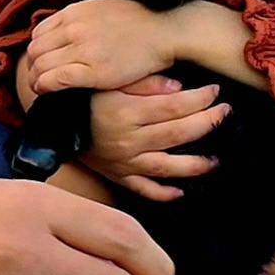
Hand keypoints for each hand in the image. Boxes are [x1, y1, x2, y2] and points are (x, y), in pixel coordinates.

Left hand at [17, 0, 188, 102]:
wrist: (164, 30)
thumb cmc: (140, 19)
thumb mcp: (103, 5)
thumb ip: (80, 16)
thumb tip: (65, 27)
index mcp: (75, 12)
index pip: (38, 32)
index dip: (37, 48)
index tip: (42, 58)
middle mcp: (73, 28)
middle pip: (36, 49)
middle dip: (33, 64)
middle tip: (37, 75)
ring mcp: (82, 49)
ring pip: (41, 65)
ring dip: (36, 77)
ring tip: (40, 86)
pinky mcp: (92, 70)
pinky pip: (55, 79)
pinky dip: (44, 85)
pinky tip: (45, 90)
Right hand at [82, 76, 230, 202]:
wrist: (50, 124)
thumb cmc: (83, 97)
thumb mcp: (109, 80)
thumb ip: (144, 82)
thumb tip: (179, 88)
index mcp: (126, 112)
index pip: (174, 106)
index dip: (201, 98)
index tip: (215, 91)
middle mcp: (128, 140)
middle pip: (178, 133)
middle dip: (208, 122)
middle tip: (224, 113)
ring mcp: (124, 162)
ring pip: (167, 167)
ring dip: (196, 165)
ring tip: (214, 161)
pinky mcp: (118, 176)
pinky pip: (143, 190)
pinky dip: (163, 194)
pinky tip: (180, 192)